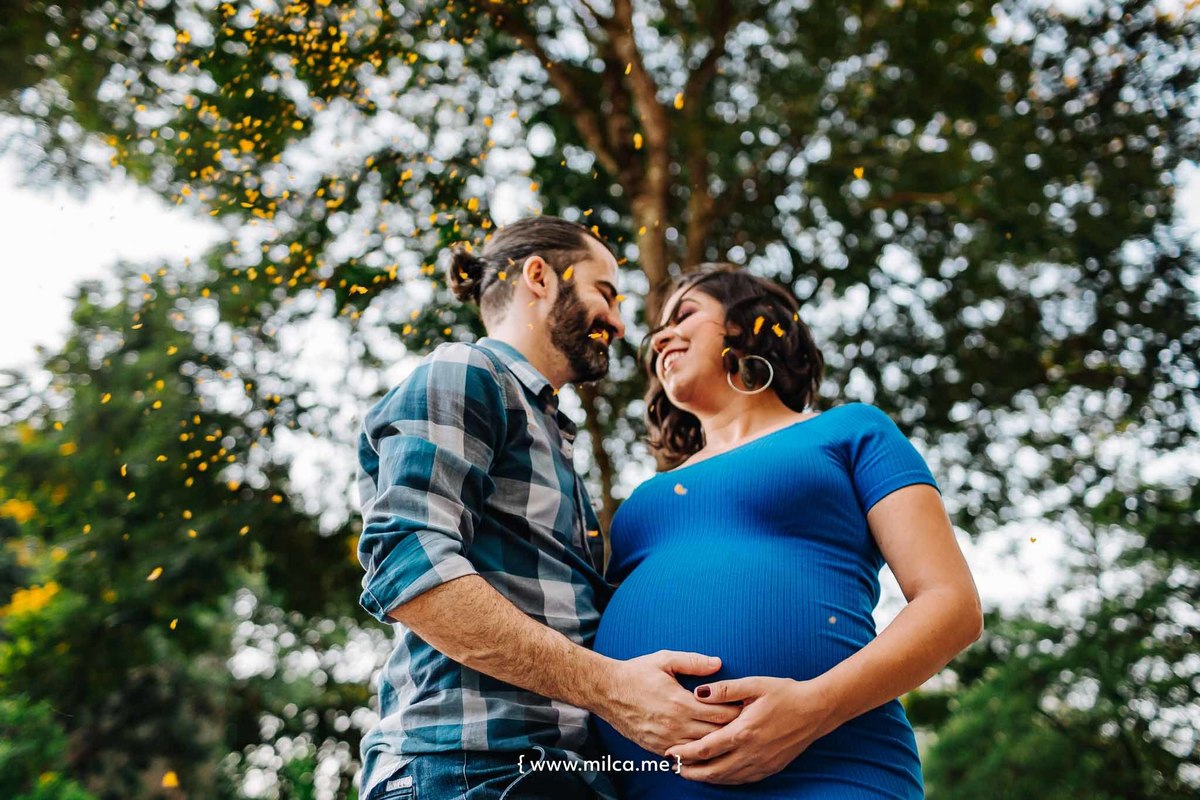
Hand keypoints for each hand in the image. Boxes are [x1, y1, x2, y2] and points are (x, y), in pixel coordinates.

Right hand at [594, 650, 741, 755]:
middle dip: (732, 728)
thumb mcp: (665, 659)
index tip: (746, 706)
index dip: (737, 710)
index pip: (721, 713)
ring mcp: (666, 740)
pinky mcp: (657, 749)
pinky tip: (707, 746)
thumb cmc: (637, 673)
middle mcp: (675, 725)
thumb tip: (718, 663)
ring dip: (717, 742)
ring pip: (703, 749)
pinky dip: (699, 753)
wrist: (607, 691)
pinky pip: (685, 756)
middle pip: (716, 734)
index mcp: (681, 702)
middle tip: (746, 722)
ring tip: (730, 734)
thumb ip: (693, 661)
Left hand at [665, 676, 837, 783]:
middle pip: (712, 770)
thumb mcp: (753, 684)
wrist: (815, 710)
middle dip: (690, 771)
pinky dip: (725, 779)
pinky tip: (716, 774)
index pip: (706, 748)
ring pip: (726, 778)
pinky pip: (742, 780)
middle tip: (673, 767)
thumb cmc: (784, 693)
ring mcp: (761, 763)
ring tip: (689, 773)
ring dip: (705, 777)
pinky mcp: (770, 768)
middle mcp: (750, 753)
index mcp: (743, 731)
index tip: (669, 753)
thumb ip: (725, 689)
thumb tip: (698, 692)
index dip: (685, 753)